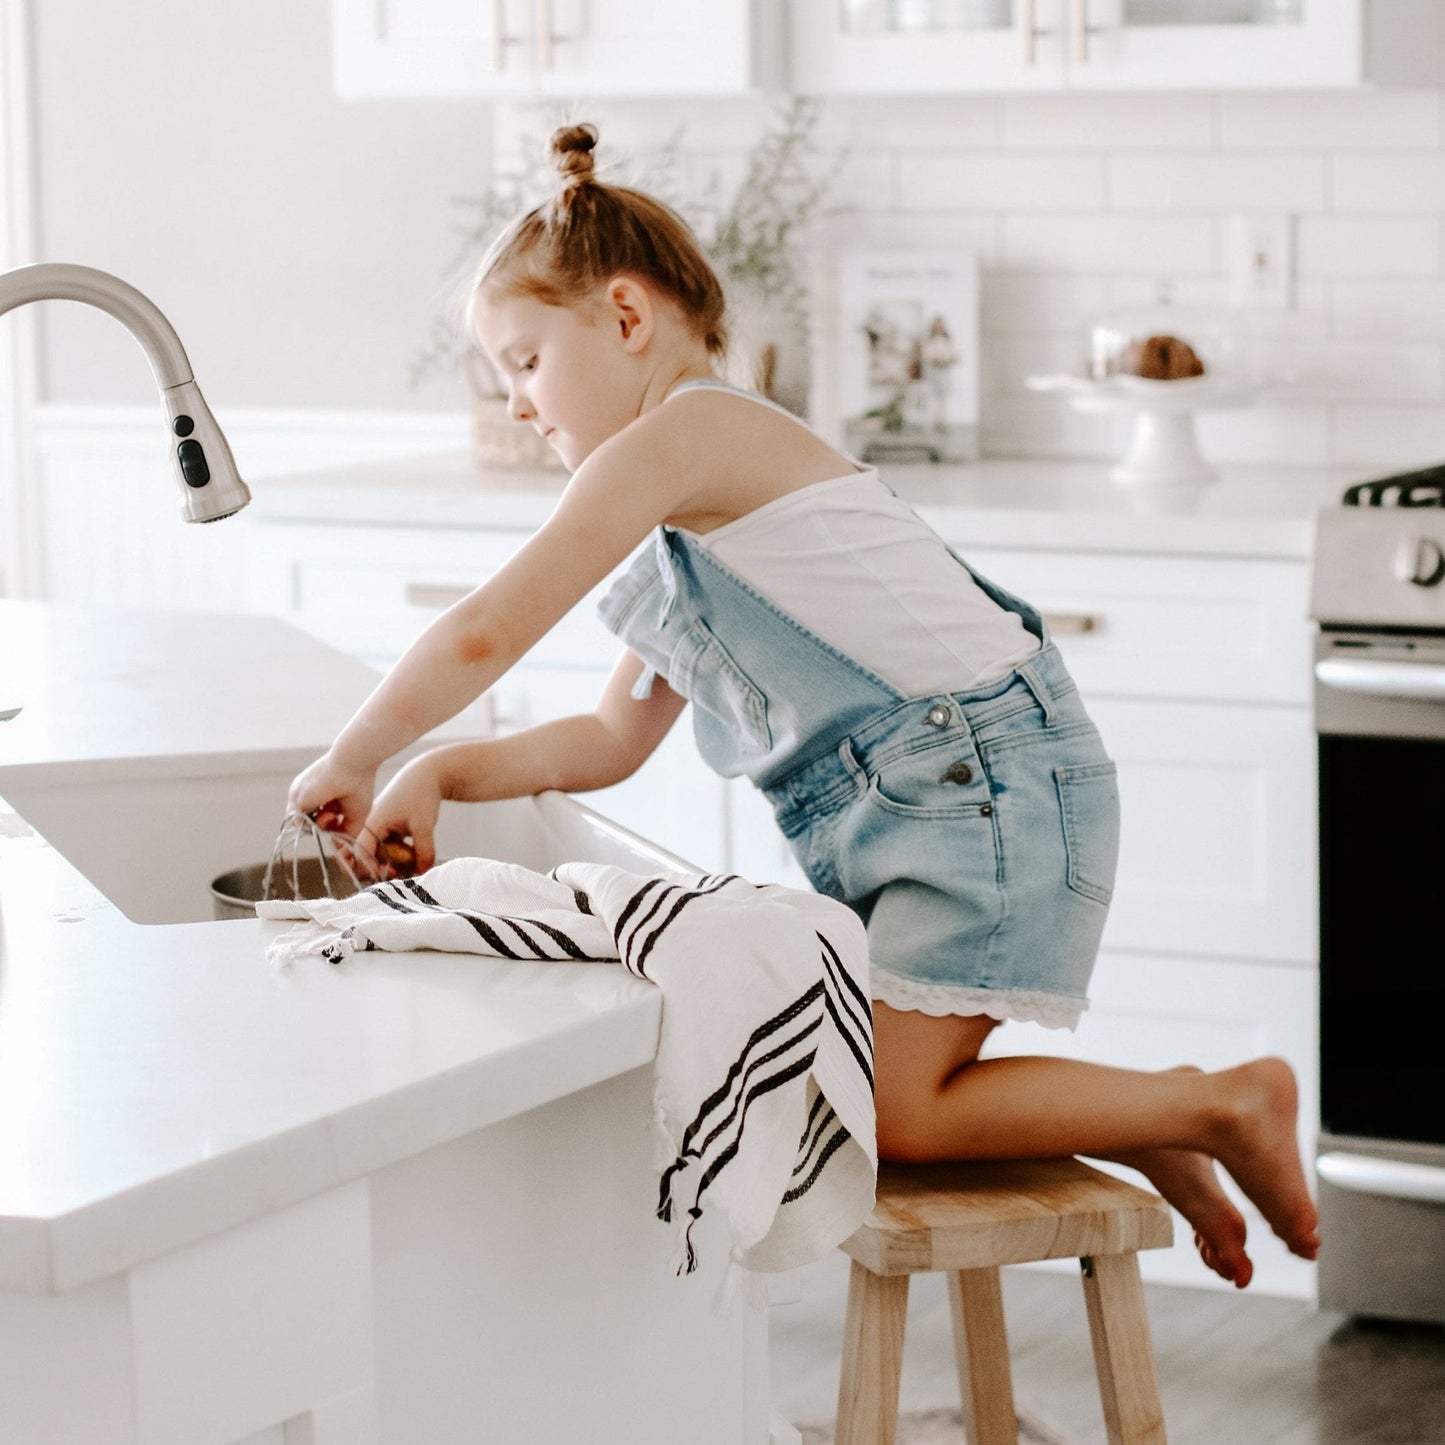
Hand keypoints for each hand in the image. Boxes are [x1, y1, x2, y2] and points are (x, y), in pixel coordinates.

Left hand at [287, 748, 375, 840]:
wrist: (353, 763)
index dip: (329, 824)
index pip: (317, 817)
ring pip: (302, 825)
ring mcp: (300, 795)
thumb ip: (344, 831)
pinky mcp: (296, 798)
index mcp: (319, 793)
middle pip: (309, 822)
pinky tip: (327, 811)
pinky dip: (314, 824)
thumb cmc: (359, 784)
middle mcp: (307, 794)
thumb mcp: (354, 814)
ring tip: (332, 814)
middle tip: (336, 816)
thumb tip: (336, 846)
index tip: (340, 819)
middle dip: (324, 825)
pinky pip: (298, 823)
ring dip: (319, 826)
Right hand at [354, 753, 444, 877]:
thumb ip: (424, 851)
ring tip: (409, 869)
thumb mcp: (424, 824)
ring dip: (388, 865)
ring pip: (376, 855)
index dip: (370, 868)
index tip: (392, 873)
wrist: (427, 775)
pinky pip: (387, 850)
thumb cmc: (421, 795)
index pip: (359, 853)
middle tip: (398, 874)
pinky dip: (397, 858)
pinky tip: (413, 861)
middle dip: (375, 870)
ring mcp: (378, 829)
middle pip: (361, 857)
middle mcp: (370, 827)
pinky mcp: (388, 830)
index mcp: (371, 824)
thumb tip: (423, 873)